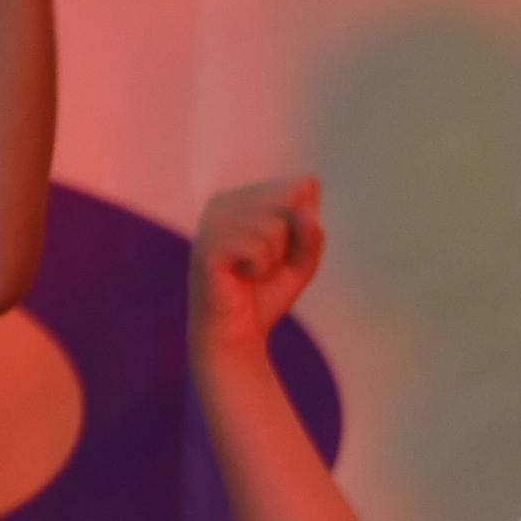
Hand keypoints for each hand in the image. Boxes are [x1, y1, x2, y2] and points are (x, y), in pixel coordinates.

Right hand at [193, 177, 326, 356]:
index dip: (306, 224)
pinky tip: (241, 276)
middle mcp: (224, 200)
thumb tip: (306, 213)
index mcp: (245, 196)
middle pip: (293, 202)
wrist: (237, 333)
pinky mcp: (207, 243)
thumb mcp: (303, 260)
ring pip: (277, 227)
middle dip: (291, 241)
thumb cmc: (267, 292)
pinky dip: (261, 268)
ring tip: (251, 271)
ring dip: (274, 259)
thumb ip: (312, 234)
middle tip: (266, 264)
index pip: (303, 186)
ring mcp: (212, 220)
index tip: (282, 249)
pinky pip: (259, 247)